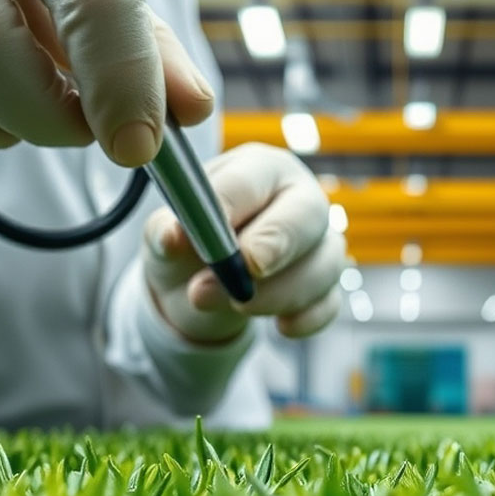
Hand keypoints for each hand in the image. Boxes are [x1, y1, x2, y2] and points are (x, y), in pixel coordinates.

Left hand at [143, 143, 345, 343]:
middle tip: (245, 269)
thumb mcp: (165, 233)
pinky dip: (305, 319)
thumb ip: (165, 230)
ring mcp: (320, 243)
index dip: (228, 205)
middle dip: (274, 245)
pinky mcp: (326, 285)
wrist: (196, 284)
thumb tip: (172, 236)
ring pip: (324, 264)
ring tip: (230, 306)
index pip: (251, 179)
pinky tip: (280, 325)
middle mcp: (299, 199)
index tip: (203, 235)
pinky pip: (329, 303)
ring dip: (277, 292)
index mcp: (259, 170)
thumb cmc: (188, 242)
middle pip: (308, 214)